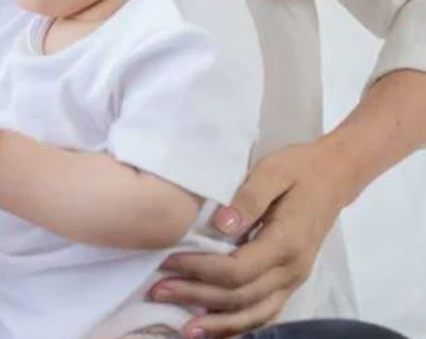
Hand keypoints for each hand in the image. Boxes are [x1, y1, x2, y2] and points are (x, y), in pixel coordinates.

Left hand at [151, 142, 351, 338]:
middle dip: (196, 297)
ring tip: (182, 329)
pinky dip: (239, 325)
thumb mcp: (272, 170)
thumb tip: (220, 225)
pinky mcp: (290, 281)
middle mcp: (292, 270)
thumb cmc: (298, 168)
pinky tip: (215, 329)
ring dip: (217, 324)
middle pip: (240, 296)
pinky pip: (265, 313)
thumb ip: (248, 197)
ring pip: (254, 314)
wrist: (334, 175)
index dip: (200, 270)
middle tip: (157, 292)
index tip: (167, 261)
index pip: (238, 269)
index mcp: (286, 242)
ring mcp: (293, 280)